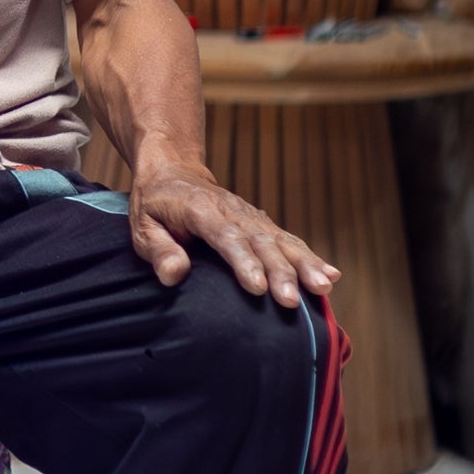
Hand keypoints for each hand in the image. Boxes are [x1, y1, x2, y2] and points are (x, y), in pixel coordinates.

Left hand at [128, 153, 337, 308]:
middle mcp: (232, 211)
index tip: (258, 288)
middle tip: (290, 301)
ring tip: (322, 288)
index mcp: (200, 210)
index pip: (225, 237)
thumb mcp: (143, 226)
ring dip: (303, 265)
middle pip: (260, 241)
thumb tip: (173, 275)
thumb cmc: (155, 204)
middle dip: (279, 271)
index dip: (243, 262)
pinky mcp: (262, 223)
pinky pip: (289, 240)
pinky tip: (331, 276)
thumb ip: (159, 250)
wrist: (174, 172)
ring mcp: (251, 216)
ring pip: (281, 240)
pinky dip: (310, 257)